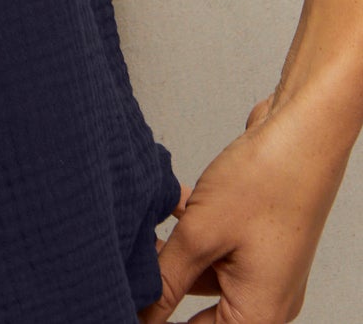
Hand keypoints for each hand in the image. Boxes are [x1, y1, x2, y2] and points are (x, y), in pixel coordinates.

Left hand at [136, 80, 353, 322]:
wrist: (304, 128)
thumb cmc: (268, 182)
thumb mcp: (202, 234)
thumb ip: (166, 279)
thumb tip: (141, 312)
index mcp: (259, 313)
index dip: (160, 321)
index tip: (129, 301)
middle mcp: (264, 296)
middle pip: (200, 308)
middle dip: (163, 283)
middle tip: (128, 261)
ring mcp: (260, 264)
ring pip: (202, 270)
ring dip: (172, 252)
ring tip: (138, 230)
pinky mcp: (253, 234)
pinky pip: (213, 243)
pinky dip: (188, 228)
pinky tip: (164, 203)